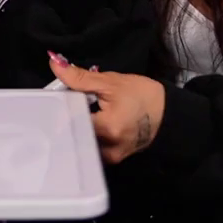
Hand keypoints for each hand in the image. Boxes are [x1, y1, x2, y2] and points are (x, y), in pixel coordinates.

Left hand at [48, 57, 165, 164]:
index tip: (57, 96)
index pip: (69, 120)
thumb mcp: (110, 82)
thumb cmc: (142, 95)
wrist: (168, 113)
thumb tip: (54, 64)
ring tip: (80, 111)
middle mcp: (107, 148)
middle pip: (74, 133)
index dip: (60, 106)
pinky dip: (88, 134)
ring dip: (77, 126)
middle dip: (68, 117)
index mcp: (106, 129)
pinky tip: (90, 121)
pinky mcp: (114, 158)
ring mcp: (111, 157)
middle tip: (69, 101)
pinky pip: (92, 147)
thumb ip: (79, 77)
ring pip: (82, 142)